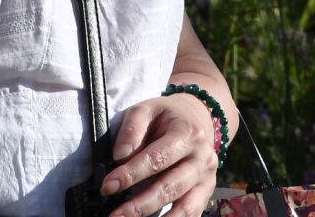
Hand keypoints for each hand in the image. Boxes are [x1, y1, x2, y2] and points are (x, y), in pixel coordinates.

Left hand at [99, 92, 220, 216]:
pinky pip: (192, 214)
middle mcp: (202, 158)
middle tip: (115, 216)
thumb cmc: (166, 116)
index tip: (108, 187)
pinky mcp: (206, 192)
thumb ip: (132, 129)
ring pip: (184, 208)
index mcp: (187, 133)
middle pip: (170, 187)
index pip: (157, 158)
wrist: (198, 118)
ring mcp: (207, 178)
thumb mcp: (147, 109)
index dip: (131, 174)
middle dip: (140, 205)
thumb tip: (120, 157)